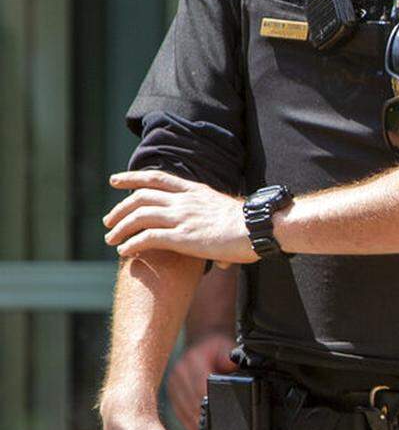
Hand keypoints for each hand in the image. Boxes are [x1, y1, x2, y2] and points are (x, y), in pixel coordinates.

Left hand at [104, 171, 257, 263]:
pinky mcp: (183, 237)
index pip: (156, 178)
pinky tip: (124, 252)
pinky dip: (132, 244)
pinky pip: (148, 238)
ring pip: (139, 216)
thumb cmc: (250, 225)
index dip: (132, 178)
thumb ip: (213, 220)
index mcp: (194, 190)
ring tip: (111, 239)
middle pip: (141, 197)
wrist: (259, 228)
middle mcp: (184, 201)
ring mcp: (182, 218)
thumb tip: (218, 242)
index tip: (115, 180)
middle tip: (108, 220)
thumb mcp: (225, 212)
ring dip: (120, 228)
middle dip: (120, 208)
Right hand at [166, 335, 235, 429]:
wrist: (202, 344)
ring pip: (183, 410)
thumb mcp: (227, 348)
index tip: (220, 418)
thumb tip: (231, 366)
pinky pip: (179, 412)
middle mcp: (179, 373)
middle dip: (203, 418)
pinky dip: (188, 423)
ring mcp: (172, 384)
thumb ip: (230, 357)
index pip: (200, 387)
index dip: (209, 403)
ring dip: (195, 424)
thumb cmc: (217, 348)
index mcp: (192, 360)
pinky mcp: (170, 394)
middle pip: (191, 402)